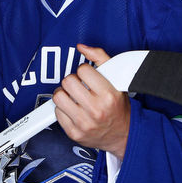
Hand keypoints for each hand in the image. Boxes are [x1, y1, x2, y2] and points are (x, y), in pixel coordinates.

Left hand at [52, 44, 129, 159]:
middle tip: (79, 86)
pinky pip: (57, 113)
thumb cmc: (119, 107)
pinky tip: (73, 109)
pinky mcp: (75, 133)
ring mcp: (84, 123)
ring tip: (73, 97)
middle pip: (68, 82)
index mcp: (108, 95)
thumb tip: (82, 47)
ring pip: (58, 97)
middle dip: (72, 81)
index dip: (84, 71)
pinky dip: (63, 109)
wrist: (124, 135)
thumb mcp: (117, 81)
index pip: (82, 70)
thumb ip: (100, 58)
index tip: (88, 77)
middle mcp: (97, 110)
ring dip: (64, 94)